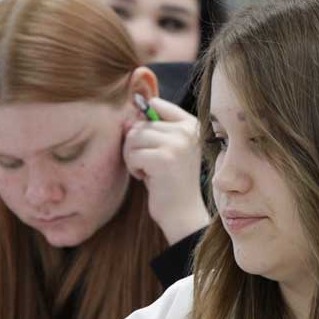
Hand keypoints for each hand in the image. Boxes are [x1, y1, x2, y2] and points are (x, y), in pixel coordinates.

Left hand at [123, 98, 209, 244]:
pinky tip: (147, 178)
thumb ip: (152, 129)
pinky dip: (134, 168)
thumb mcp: (166, 149)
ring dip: (132, 156)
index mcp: (191, 125)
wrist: (182, 214)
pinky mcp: (164, 159)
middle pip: (140, 123)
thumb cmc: (170, 182)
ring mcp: (177, 144)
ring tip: (146, 170)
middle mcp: (187, 131)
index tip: (149, 144)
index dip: (143, 121)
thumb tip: (127, 115)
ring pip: (133, 137)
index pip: (156, 104)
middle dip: (135, 145)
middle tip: (147, 164)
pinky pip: (132, 154)